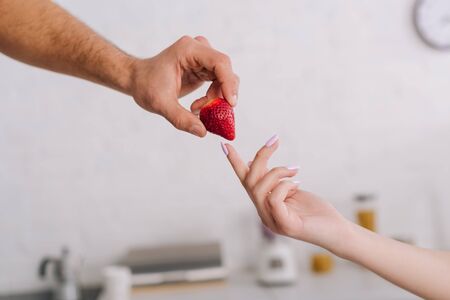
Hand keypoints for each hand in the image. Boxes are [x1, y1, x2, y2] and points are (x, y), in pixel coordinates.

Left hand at [129, 35, 238, 136]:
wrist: (137, 80)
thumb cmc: (145, 86)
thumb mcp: (161, 104)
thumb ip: (181, 119)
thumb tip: (202, 132)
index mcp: (188, 50)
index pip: (219, 62)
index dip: (229, 82)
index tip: (230, 103)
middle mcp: (199, 50)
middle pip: (225, 71)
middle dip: (223, 94)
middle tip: (216, 113)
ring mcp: (202, 58)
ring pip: (224, 78)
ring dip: (217, 98)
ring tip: (197, 110)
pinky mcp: (204, 69)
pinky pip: (219, 83)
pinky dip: (213, 98)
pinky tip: (197, 107)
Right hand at [222, 135, 350, 254]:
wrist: (337, 231)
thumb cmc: (316, 211)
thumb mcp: (291, 189)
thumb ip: (274, 180)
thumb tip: (254, 162)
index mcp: (264, 205)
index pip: (245, 181)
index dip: (235, 163)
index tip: (225, 145)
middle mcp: (264, 214)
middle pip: (249, 181)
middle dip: (261, 157)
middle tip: (274, 140)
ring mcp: (272, 221)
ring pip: (259, 188)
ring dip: (277, 171)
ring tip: (295, 169)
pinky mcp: (285, 226)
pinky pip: (273, 199)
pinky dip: (285, 186)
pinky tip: (298, 185)